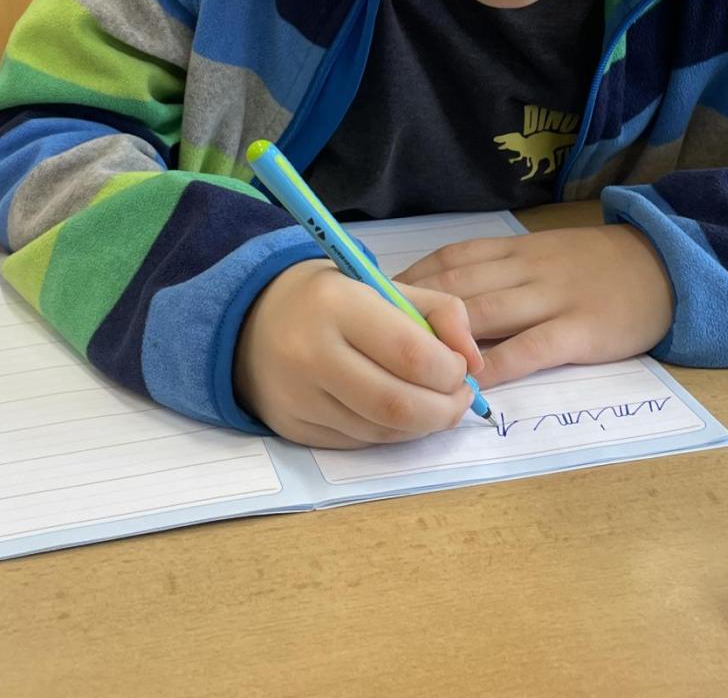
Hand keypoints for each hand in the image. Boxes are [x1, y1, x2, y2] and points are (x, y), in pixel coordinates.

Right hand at [232, 259, 483, 447]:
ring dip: (421, 425)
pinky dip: (389, 433)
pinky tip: (397, 413)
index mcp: (336, 305)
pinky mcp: (291, 428)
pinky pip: (357, 443)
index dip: (450, 371)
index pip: (411, 355)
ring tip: (433, 403)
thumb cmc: (330, 297)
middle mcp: (310, 354)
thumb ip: (441, 312)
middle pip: (398, 405)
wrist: (251, 318)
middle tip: (459, 397)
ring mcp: (297, 397)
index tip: (460, 367)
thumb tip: (475, 363)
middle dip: (445, 409)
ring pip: (380, 431)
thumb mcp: (383, 285)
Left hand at [397, 225, 673, 389]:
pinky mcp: (580, 330)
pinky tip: (471, 385)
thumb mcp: (547, 253)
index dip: (410, 277)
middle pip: (458, 285)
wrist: (667, 265)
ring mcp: (553, 298)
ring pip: (485, 314)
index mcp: (517, 248)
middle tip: (371, 334)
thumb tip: (444, 293)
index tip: (373, 297)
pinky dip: (497, 366)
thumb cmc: (600, 266)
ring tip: (405, 363)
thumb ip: (502, 269)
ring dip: (443, 339)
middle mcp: (527, 268)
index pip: (452, 257)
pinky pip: (530, 348)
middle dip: (412, 310)